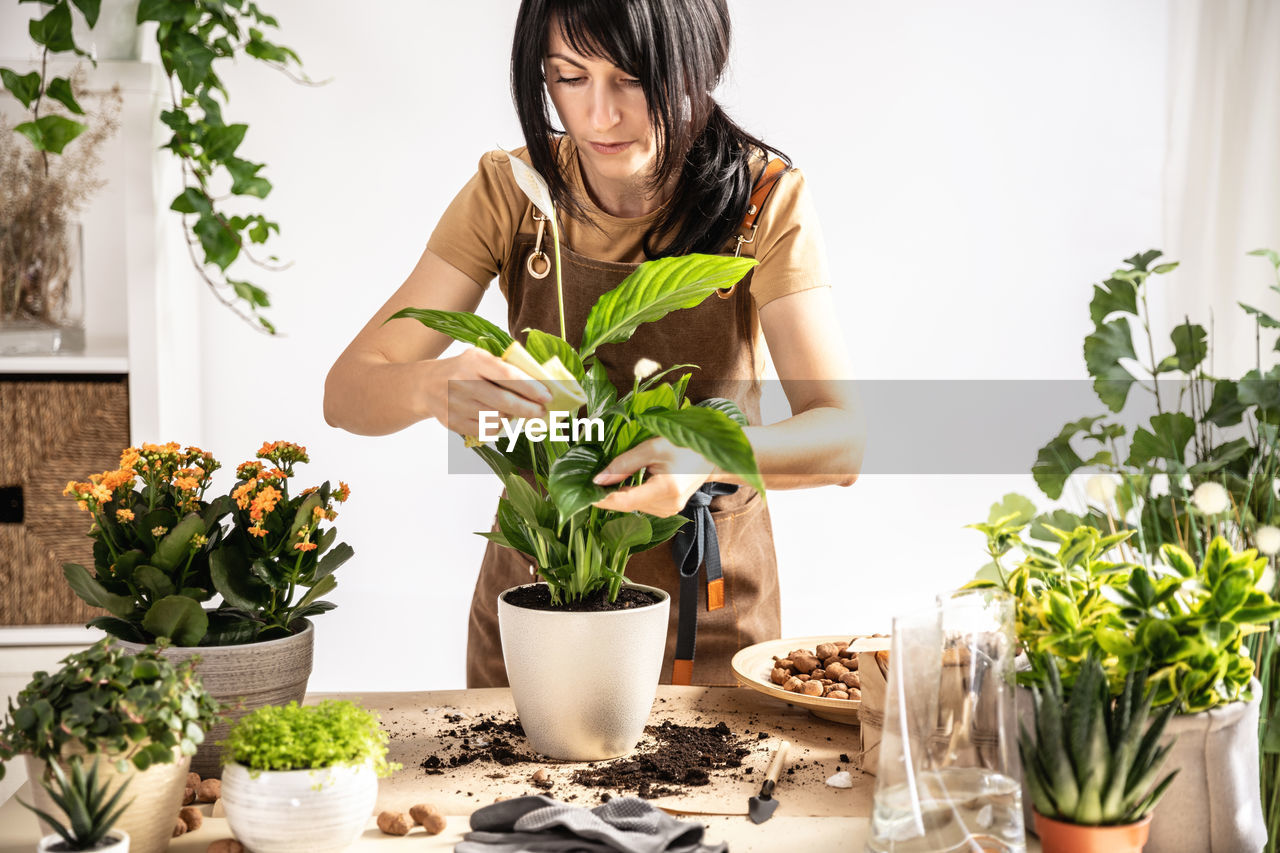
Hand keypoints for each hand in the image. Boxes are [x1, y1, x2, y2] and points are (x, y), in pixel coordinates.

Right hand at [427, 347, 551, 436]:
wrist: (425, 385)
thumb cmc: (461, 370)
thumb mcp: (478, 359)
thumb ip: (504, 368)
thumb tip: (539, 385)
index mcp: (473, 361)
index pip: (508, 375)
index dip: (531, 388)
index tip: (547, 397)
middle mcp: (462, 382)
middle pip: (504, 402)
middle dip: (528, 409)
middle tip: (542, 412)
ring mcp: (455, 404)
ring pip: (496, 418)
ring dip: (512, 417)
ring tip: (517, 412)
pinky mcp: (452, 422)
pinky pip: (485, 431)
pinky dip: (498, 427)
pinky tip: (499, 419)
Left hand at [591, 438, 714, 516]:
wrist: (709, 457)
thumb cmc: (683, 446)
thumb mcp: (652, 448)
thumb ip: (624, 463)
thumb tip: (598, 479)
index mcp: (665, 489)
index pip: (625, 501)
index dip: (602, 499)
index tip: (584, 495)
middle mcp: (667, 506)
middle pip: (628, 504)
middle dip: (609, 494)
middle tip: (590, 482)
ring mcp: (668, 511)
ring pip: (634, 506)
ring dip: (621, 494)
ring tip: (609, 478)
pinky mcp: (667, 510)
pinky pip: (642, 505)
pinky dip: (632, 495)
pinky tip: (628, 482)